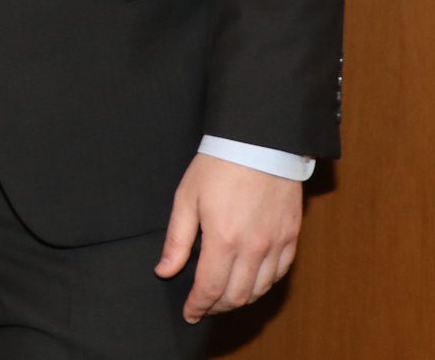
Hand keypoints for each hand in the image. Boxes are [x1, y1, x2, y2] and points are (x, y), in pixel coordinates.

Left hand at [155, 153, 302, 321]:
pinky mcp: (291, 236)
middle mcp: (253, 247)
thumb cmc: (217, 166)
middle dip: (217, 307)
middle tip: (203, 307)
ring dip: (240, 299)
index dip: (198, 306)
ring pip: (260, 289)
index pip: (210, 288)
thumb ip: (176, 240)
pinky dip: (264, 284)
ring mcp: (276, 243)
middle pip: (237, 295)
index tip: (189, 314)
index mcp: (223, 239)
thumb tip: (164, 271)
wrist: (259, 143)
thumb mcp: (186, 199)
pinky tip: (251, 281)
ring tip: (224, 298)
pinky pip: (280, 273)